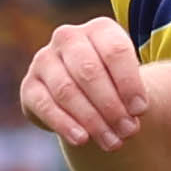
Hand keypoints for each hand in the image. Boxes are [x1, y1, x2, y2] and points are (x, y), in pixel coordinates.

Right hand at [18, 17, 152, 150]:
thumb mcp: (132, 81)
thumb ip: (135, 95)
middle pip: (89, 71)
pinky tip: (82, 140)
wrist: (88, 95)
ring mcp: (44, 60)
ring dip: (91, 120)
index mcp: (99, 29)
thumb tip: (133, 113)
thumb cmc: (116, 85)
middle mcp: (68, 38)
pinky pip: (45, 105)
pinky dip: (64, 124)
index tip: (140, 110)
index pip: (115, 51)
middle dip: (110, 105)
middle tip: (128, 131)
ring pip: (67, 90)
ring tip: (111, 141)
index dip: (129, 83)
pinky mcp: (30, 86)